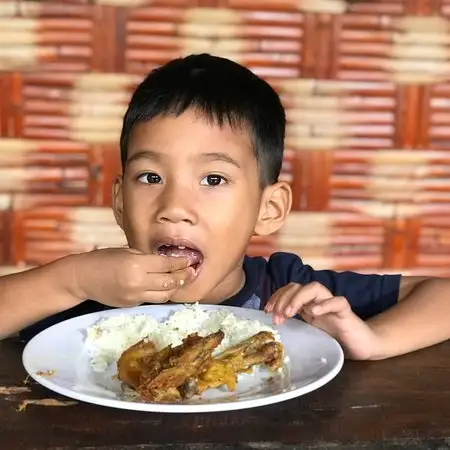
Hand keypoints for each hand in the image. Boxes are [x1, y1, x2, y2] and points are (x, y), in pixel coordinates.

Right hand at [72, 248, 195, 307]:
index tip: (190, 260)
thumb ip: (147, 258)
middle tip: (192, 271)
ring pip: (164, 295)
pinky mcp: (132, 305)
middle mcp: (138, 282)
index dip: (181, 263)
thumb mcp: (126, 252)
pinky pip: (152, 299)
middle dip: (184, 277)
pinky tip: (165, 286)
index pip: (166, 264)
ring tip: (182, 280)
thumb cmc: (103, 259)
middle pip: (169, 282)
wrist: (82, 278)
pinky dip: (161, 292)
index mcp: (136, 264)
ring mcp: (135, 296)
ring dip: (175, 287)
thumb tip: (166, 260)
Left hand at [264, 282, 379, 359]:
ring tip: (290, 313)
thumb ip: (296, 323)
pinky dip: (325, 304)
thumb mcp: (310, 330)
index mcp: (308, 303)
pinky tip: (314, 313)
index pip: (289, 290)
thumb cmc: (335, 337)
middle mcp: (318, 300)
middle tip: (277, 316)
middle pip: (298, 286)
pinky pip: (338, 302)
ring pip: (315, 288)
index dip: (277, 296)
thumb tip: (273, 322)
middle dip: (283, 298)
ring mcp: (332, 304)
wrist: (362, 345)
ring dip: (299, 298)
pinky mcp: (346, 312)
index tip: (267, 310)